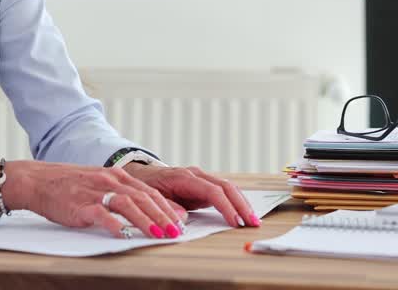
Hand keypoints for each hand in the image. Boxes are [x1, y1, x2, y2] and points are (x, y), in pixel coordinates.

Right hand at [3, 160, 185, 238]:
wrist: (39, 180)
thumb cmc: (70, 185)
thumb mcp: (100, 183)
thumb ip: (123, 193)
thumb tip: (147, 210)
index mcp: (116, 175)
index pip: (149, 192)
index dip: (167, 208)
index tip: (180, 223)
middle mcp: (109, 181)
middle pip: (143, 197)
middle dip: (162, 216)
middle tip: (176, 232)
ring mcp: (95, 192)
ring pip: (127, 204)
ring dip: (145, 220)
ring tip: (158, 234)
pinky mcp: (81, 204)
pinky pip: (101, 214)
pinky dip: (114, 225)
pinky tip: (123, 235)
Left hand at [121, 162, 259, 227]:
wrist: (143, 176)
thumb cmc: (147, 186)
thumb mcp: (151, 197)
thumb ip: (166, 206)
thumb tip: (182, 218)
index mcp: (184, 177)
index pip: (212, 190)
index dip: (225, 206)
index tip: (236, 221)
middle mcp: (196, 175)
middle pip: (226, 187)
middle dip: (241, 205)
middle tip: (253, 223)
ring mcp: (202, 179)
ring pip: (229, 188)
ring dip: (242, 204)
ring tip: (253, 221)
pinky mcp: (204, 186)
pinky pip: (224, 192)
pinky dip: (236, 202)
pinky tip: (244, 214)